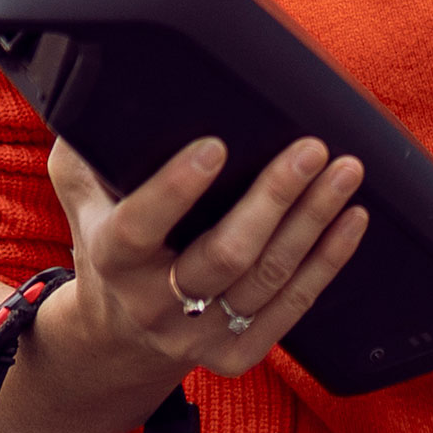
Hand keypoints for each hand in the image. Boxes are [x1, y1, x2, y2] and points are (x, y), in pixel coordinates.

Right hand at [53, 130, 369, 383]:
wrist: (116, 335)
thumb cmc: (107, 237)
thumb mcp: (80, 192)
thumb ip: (86, 144)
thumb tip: (106, 78)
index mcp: (112, 258)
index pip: (140, 226)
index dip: (175, 189)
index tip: (216, 145)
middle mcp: (154, 304)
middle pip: (225, 255)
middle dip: (274, 198)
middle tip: (311, 150)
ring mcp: (196, 336)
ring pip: (267, 279)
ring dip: (313, 223)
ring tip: (345, 172)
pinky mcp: (234, 354)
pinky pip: (291, 310)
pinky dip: (326, 263)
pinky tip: (351, 221)